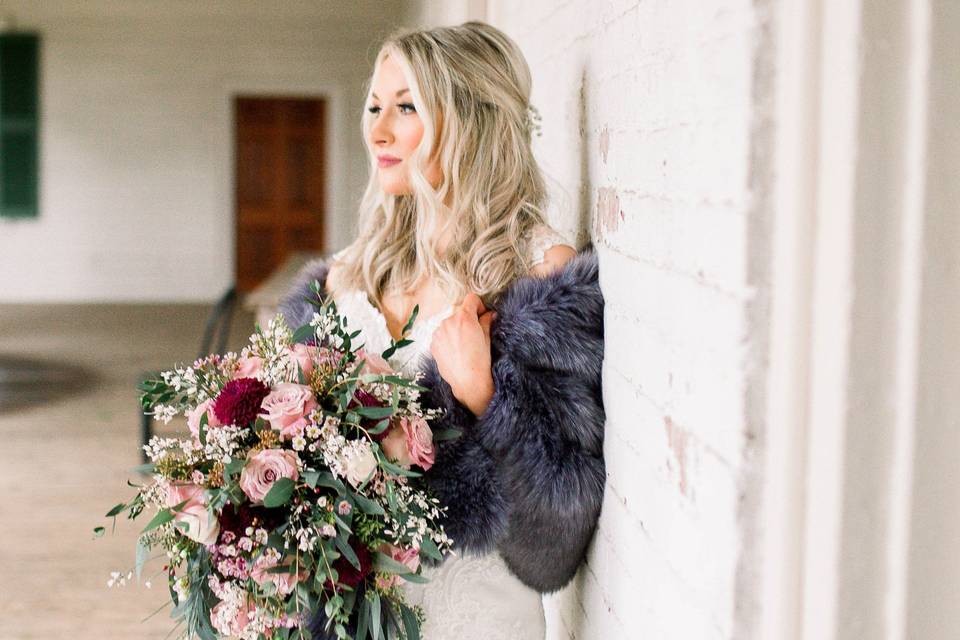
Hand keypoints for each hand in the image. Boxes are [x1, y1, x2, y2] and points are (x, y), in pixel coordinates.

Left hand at [430, 293, 496, 415]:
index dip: (479, 306)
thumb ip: (486, 321)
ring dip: (456, 329)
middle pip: (460, 312)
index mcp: (464, 317)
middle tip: (474, 335)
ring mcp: (439, 332)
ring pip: (450, 324)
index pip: (471, 299)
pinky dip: (448, 339)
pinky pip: (442, 335)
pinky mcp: (433, 343)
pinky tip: (455, 352)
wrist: (468, 381)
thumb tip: (489, 314)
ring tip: (464, 346)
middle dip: (467, 320)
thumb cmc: (480, 360)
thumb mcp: (487, 338)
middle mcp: (449, 321)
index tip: (481, 316)